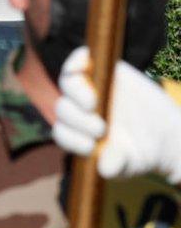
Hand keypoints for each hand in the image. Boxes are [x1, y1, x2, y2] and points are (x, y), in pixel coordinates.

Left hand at [54, 46, 180, 183]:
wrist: (167, 135)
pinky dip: (77, 59)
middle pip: (63, 108)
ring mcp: (91, 89)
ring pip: (69, 84)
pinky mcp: (105, 71)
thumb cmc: (141, 152)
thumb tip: (106, 168)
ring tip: (93, 104)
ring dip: (76, 93)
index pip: (62, 133)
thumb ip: (117, 165)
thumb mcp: (131, 163)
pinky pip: (82, 60)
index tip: (91, 146)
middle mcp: (79, 111)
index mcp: (76, 133)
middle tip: (100, 129)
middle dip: (77, 120)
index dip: (71, 139)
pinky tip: (84, 63)